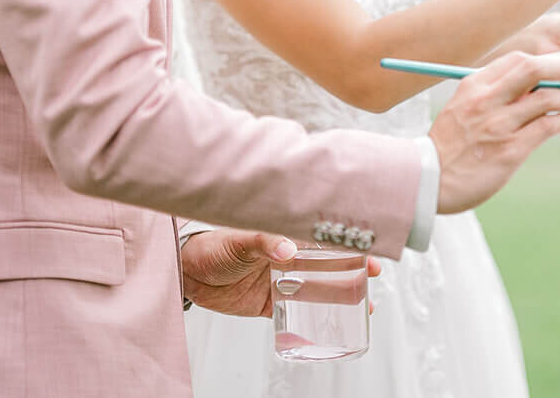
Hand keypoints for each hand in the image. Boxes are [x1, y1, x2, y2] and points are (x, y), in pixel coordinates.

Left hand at [179, 227, 380, 316]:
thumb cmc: (211, 244)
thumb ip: (264, 240)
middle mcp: (286, 257)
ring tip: (363, 305)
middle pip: (328, 263)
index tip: (367, 247)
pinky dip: (312, 320)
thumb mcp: (240, 237)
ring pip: (318, 289)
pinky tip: (328, 325)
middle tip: (373, 276)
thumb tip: (288, 249)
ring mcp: (280, 281)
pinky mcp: (268, 304)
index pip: (322, 237)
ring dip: (341, 296)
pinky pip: (296, 313)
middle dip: (353, 269)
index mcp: (284, 235)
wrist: (185, 271)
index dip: (347, 242)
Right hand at [430, 51, 559, 213]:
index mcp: (474, 86)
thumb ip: (490, 96)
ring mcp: (499, 124)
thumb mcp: (461, 108)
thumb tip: (531, 89)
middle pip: (534, 68)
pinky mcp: (510, 150)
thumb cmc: (449, 147)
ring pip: (548, 98)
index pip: (517, 60)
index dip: (545, 63)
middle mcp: (486, 100)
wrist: (427, 180)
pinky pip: (548, 126)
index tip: (559, 73)